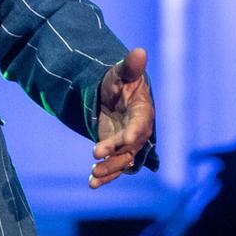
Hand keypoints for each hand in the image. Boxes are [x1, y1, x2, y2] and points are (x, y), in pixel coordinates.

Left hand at [90, 47, 154, 188]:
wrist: (115, 96)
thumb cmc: (122, 82)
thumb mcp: (122, 73)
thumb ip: (131, 66)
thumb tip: (139, 51)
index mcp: (143, 112)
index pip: (140, 125)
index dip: (133, 133)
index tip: (125, 139)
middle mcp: (138, 132)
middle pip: (130, 147)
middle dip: (115, 153)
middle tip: (96, 154)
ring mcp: (127, 145)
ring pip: (122, 162)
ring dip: (109, 170)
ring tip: (93, 176)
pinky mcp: (116, 152)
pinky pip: (114, 167)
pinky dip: (105, 177)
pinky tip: (92, 183)